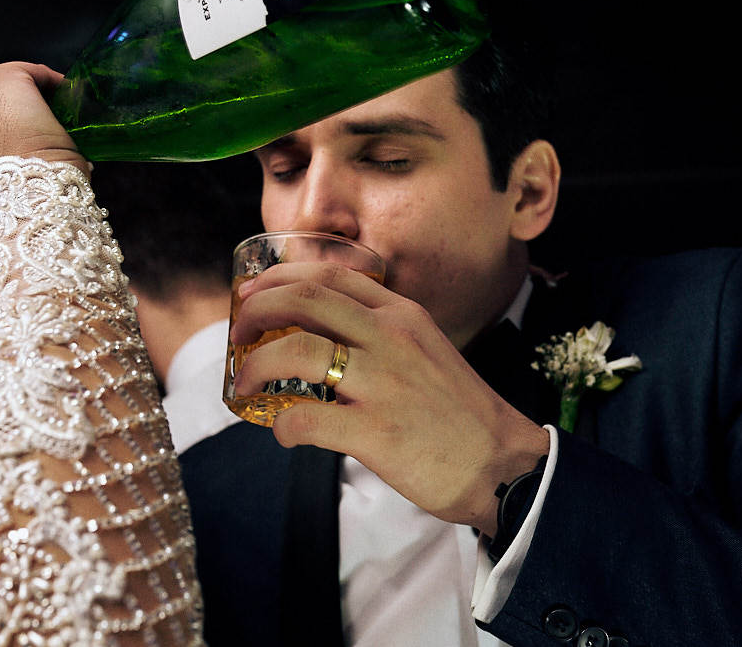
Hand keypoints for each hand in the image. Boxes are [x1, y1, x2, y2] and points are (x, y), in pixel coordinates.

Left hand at [231, 261, 547, 534]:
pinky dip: (281, 425)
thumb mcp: (423, 349)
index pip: (328, 275)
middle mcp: (391, 339)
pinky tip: (282, 432)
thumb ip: (377, 333)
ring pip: (295, 352)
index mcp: (401, 315)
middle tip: (238, 333)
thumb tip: (315, 334)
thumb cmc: (456, 412)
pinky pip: (306, 419)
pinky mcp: (377, 432)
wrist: (504, 466)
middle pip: (304, 299)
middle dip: (256, 310)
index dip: (278, 278)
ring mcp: (384, 384)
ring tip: (244, 384)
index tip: (251, 292)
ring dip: (255, 366)